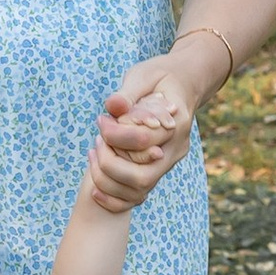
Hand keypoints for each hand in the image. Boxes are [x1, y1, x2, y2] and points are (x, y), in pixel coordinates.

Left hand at [89, 54, 201, 210]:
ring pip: (139, 190)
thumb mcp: (144, 75)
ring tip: (93, 155)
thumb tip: (112, 106)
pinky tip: (94, 188)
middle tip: (96, 143)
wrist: (182, 85)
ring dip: (108, 179)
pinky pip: (137, 197)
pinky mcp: (158, 171)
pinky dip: (114, 199)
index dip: (115, 134)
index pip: (143, 140)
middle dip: (110, 164)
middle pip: (143, 176)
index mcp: (177, 123)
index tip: (101, 120)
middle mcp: (176, 149)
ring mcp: (169, 163)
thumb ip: (128, 93)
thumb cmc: (159, 77)